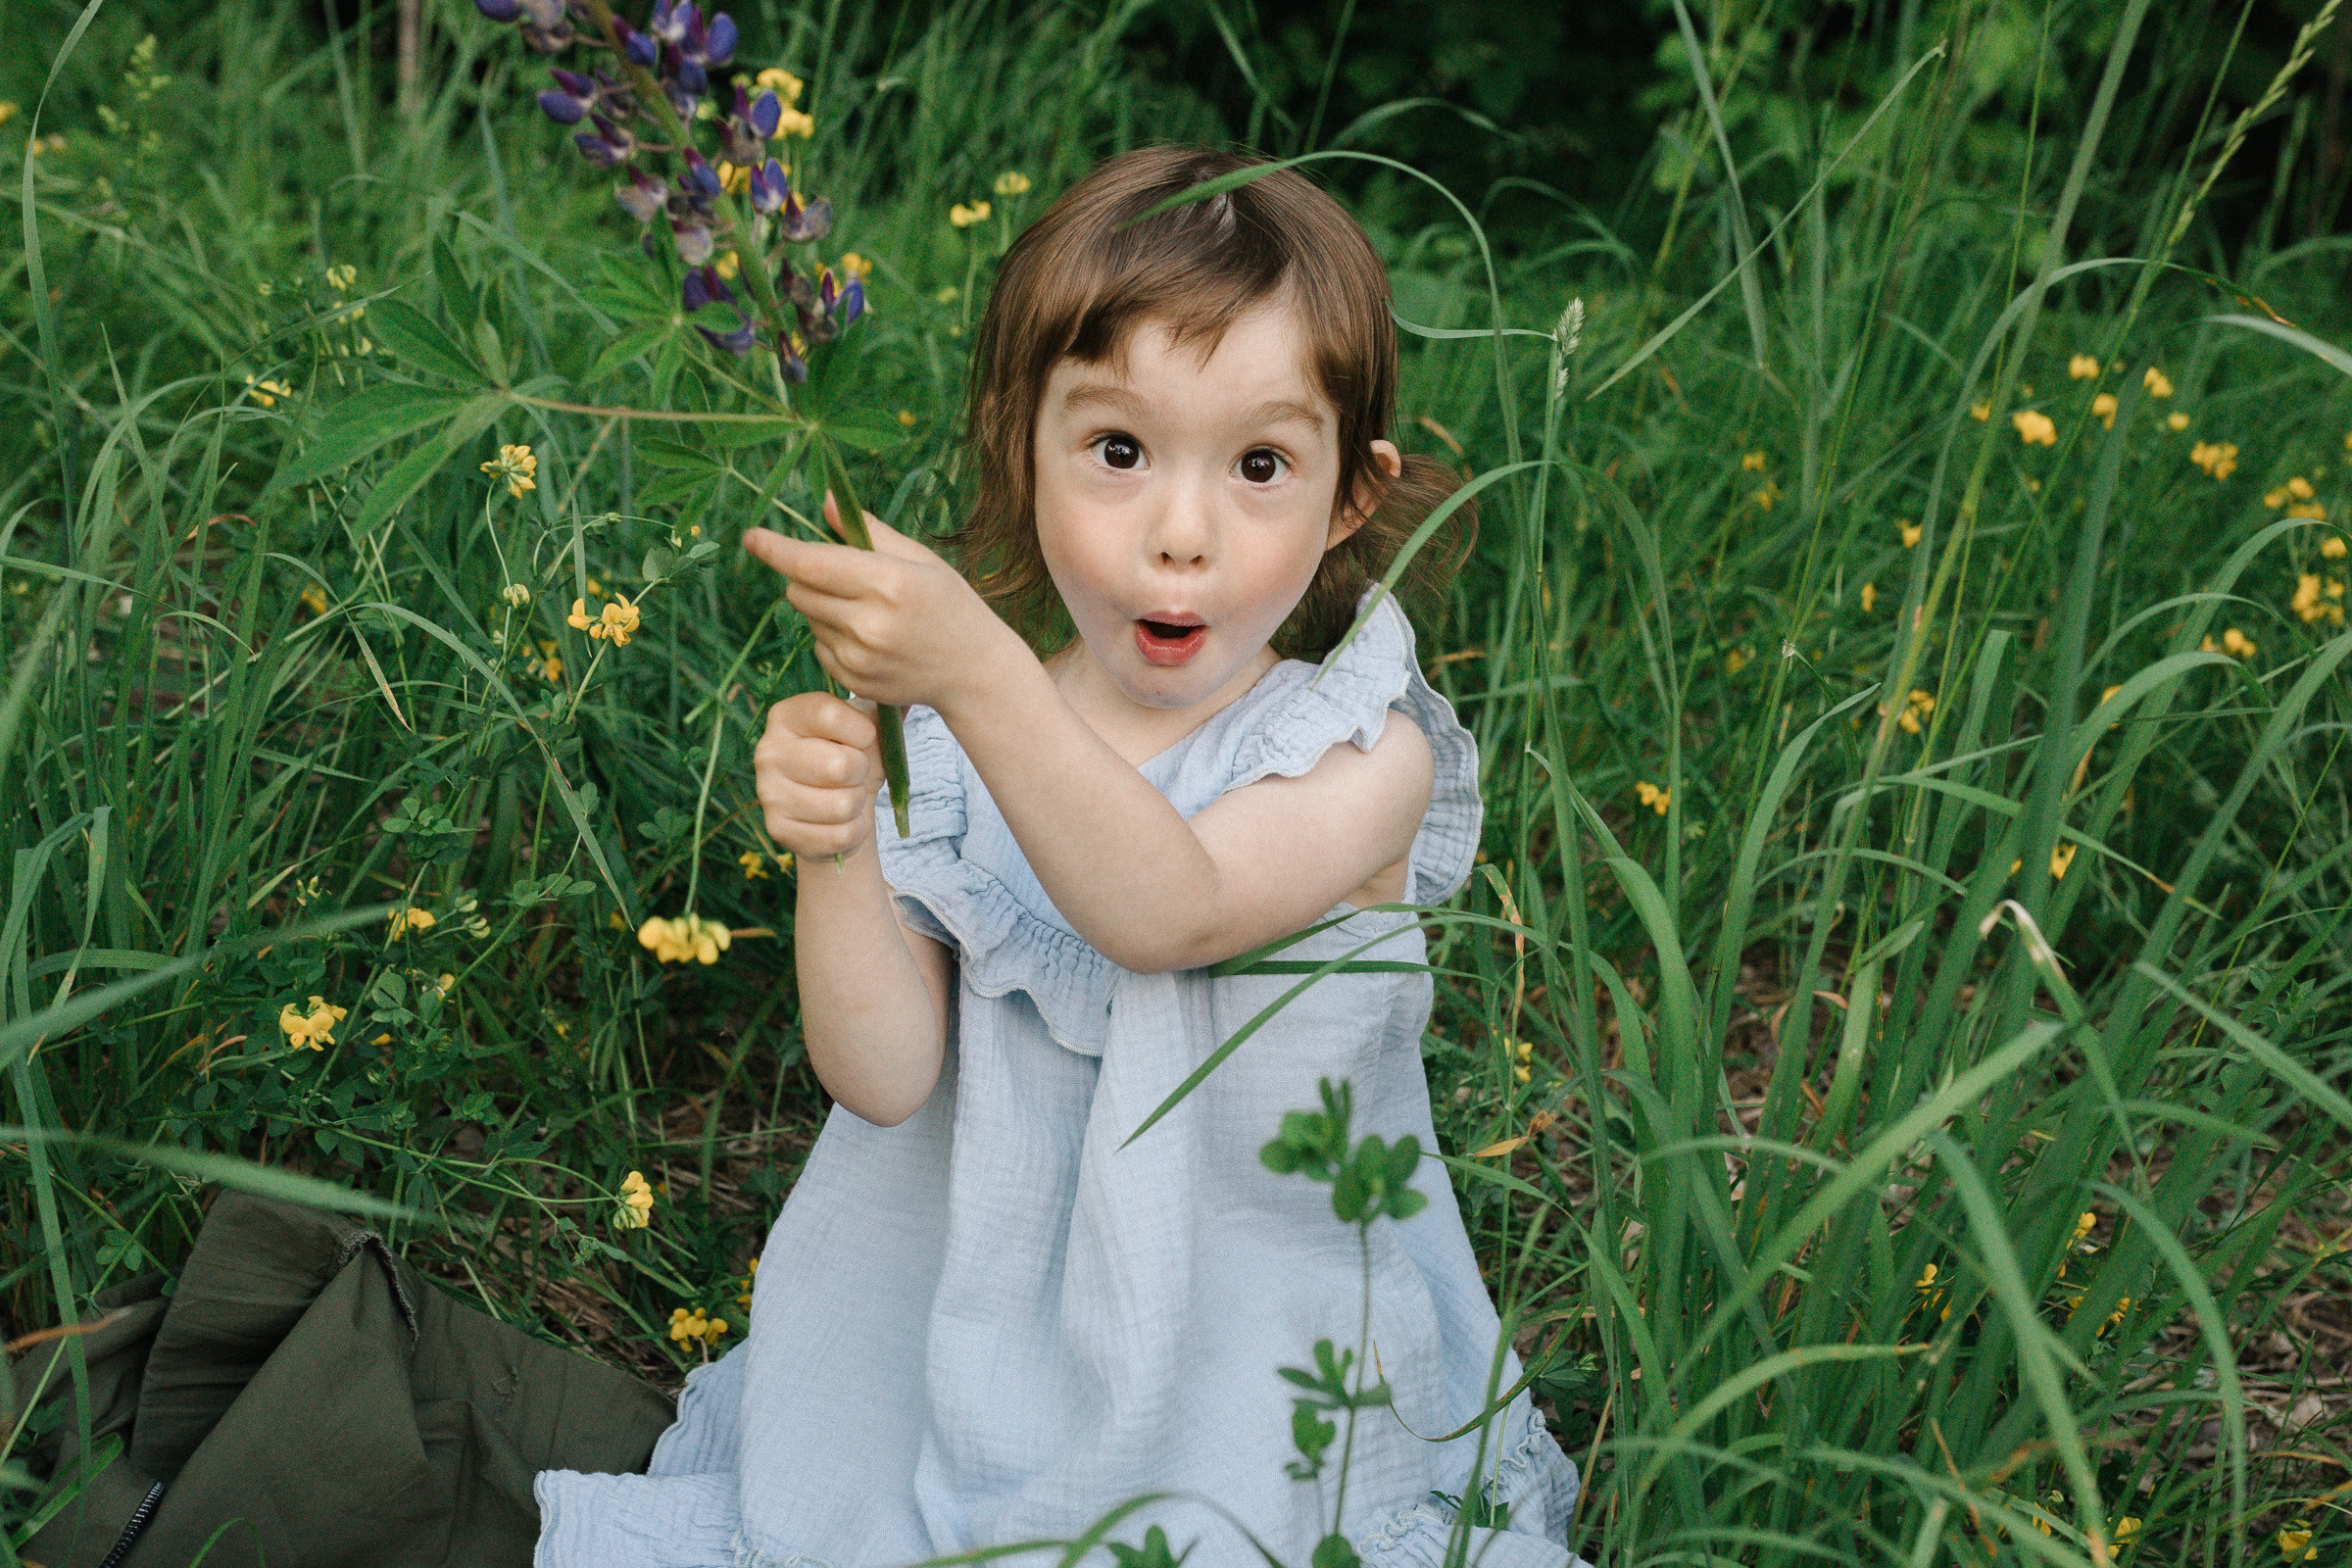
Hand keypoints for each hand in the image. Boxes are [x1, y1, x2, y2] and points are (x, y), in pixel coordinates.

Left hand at [743, 494, 1007, 711]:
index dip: (776, 548)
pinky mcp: (854, 681)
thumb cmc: (949, 604)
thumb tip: (827, 501)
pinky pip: (818, 647)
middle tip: (842, 575)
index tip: (751, 537)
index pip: (813, 563)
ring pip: (807, 618)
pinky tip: (870, 639)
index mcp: (890, 582)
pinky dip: (833, 636)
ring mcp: (860, 658)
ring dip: (823, 607)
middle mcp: (871, 623)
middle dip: (806, 576)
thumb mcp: (920, 559)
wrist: (973, 671)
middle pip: (799, 590)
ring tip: (868, 611)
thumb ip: (869, 530)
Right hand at [753, 691, 885, 858]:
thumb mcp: (867, 730)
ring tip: (848, 796)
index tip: (864, 738)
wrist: (838, 810)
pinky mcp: (778, 830)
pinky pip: (839, 836)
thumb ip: (883, 711)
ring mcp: (768, 793)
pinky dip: (852, 831)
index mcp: (786, 716)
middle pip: (839, 765)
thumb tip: (906, 699)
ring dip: (858, 804)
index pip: (831, 715)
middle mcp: (768, 751)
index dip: (863, 732)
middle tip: (854, 773)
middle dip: (862, 772)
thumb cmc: (853, 760)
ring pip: (842, 805)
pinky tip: (841, 821)